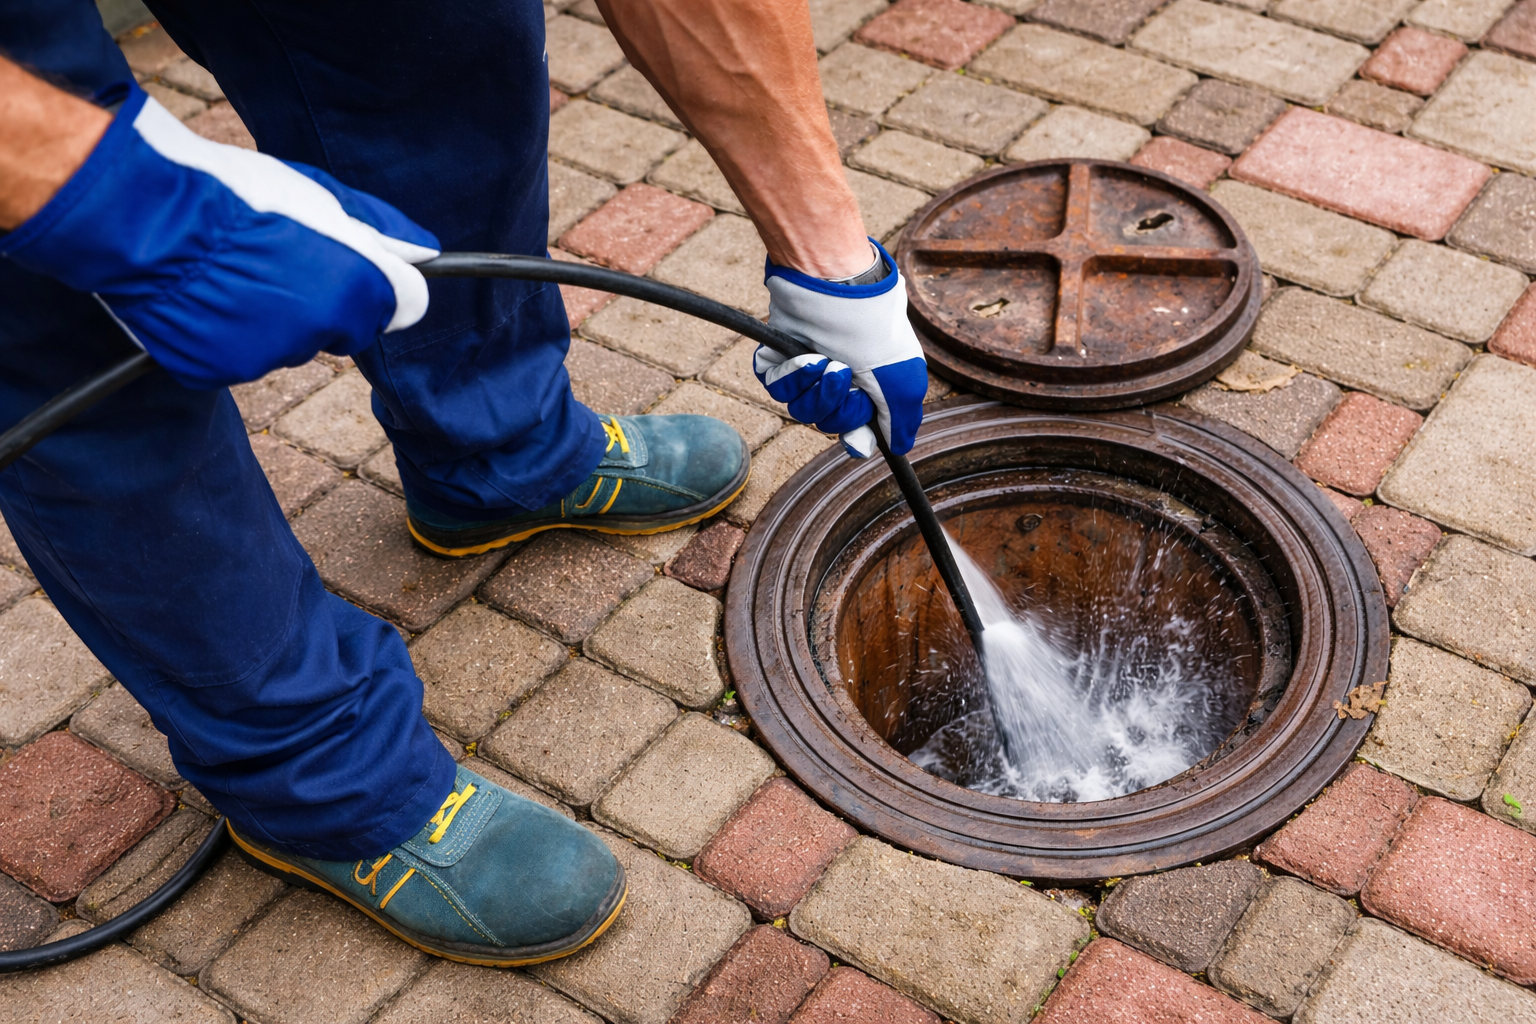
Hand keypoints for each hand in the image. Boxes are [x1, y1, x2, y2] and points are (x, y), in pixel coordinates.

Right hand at [0, 81, 437, 388]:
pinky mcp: (217, 372)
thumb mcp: (319, 196)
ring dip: (273, 320)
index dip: (376, 282)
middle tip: (276, 260)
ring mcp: (266, 358)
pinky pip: (238, 358)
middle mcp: (320, 333)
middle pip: (344, 329)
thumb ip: (381, 233)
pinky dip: (227, 336)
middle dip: (323, 303)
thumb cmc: (235, 194)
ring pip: (290, 345)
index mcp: (356, 289)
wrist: (143, 214)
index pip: (402, 306)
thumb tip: (429, 254)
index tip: (350, 265)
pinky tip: (205, 297)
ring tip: (232, 273)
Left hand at [754, 239, 927, 456]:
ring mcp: (807, 371)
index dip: (854, 435)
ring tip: (827, 361)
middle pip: (827, 424)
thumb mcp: (905, 383)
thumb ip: (901, 421)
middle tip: (845, 374)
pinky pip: (776, 388)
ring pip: (801, 409)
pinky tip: (808, 356)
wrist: (842, 290)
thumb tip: (898, 447)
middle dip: (837, 406)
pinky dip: (792, 377)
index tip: (857, 436)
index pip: (855, 430)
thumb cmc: (877, 334)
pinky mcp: (779, 359)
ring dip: (816, 390)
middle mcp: (836, 382)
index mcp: (867, 388)